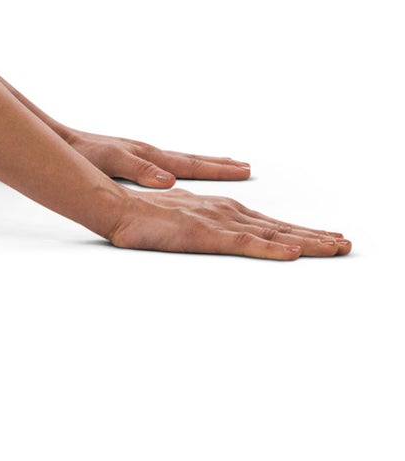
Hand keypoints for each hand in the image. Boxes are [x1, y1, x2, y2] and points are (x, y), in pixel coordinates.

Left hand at [63, 129, 250, 189]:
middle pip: (193, 160)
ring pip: (181, 161)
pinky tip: (180, 172)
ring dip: (204, 165)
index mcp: (150, 157)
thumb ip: (140, 170)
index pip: (192, 164)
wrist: (61, 142)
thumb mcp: (111, 162)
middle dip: (219, 165)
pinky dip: (182, 167)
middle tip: (245, 166)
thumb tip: (170, 180)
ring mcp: (141, 155)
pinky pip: (167, 164)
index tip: (245, 169)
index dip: (219, 170)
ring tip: (223, 165)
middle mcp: (150, 154)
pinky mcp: (131, 159)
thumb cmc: (83, 154)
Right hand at [106, 189, 349, 259]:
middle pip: (279, 227)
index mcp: (220, 210)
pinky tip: (293, 253)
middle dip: (315, 236)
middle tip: (345, 244)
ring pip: (272, 234)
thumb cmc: (140, 217)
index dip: (300, 232)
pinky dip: (272, 248)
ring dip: (307, 241)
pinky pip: (247, 244)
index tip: (326, 238)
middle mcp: (225, 212)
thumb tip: (218, 233)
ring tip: (336, 248)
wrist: (115, 208)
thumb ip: (201, 226)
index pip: (269, 224)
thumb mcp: (179, 220)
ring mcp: (219, 223)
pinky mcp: (207, 234)